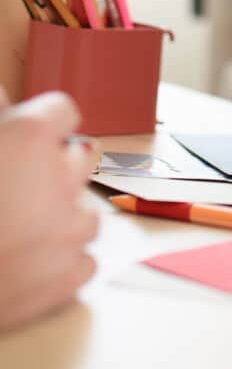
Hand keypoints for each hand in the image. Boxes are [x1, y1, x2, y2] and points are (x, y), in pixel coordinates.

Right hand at [0, 88, 98, 330]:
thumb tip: (1, 95)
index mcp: (29, 137)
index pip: (61, 111)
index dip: (44, 124)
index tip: (30, 138)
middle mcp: (60, 175)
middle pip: (80, 158)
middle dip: (55, 169)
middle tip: (19, 189)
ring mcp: (69, 226)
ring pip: (86, 211)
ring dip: (62, 218)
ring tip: (21, 230)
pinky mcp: (70, 272)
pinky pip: (82, 259)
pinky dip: (62, 263)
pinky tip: (29, 263)